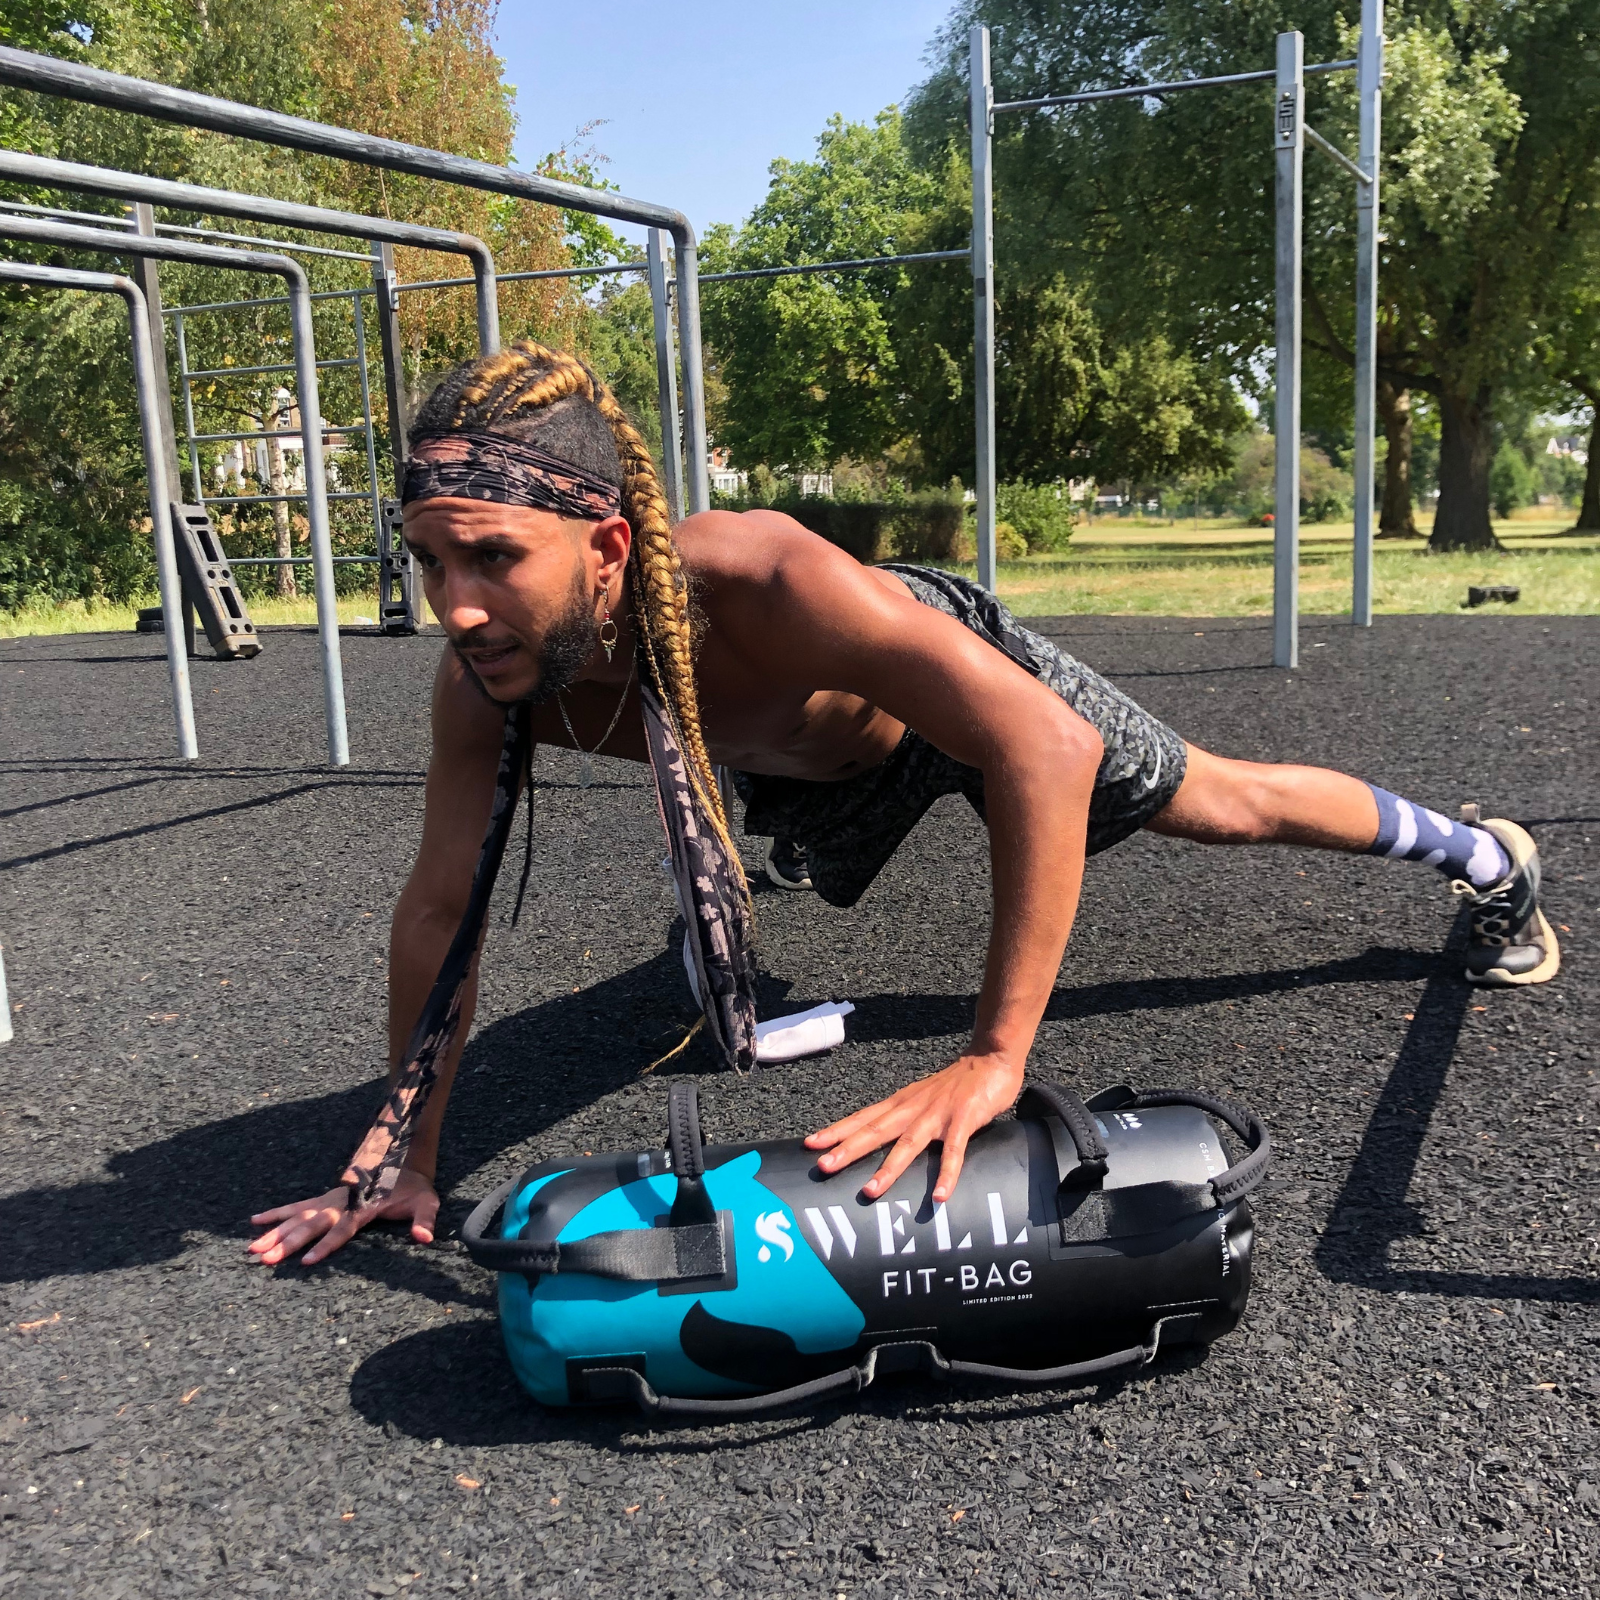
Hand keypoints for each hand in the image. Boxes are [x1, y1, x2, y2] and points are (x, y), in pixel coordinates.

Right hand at [247, 1167, 439, 1265]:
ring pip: (299, 1215)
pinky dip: (276, 1212)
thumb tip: (424, 1238)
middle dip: (288, 1242)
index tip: (307, 1261)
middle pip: (312, 1223)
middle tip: (265, 1258)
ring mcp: (332, 1197)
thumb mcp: (426, 1201)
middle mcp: (343, 1201)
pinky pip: (298, 1205)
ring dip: (275, 1231)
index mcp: (364, 1205)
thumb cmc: (416, 1186)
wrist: (407, 1156)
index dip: (326, 1244)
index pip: (343, 1228)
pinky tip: (255, 1220)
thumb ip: (424, 1219)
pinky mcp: (326, 1196)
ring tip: (252, 1247)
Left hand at [805, 1053, 1023, 1202]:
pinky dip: (946, 1173)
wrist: (991, 1058)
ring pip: (908, 1144)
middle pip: (875, 1130)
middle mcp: (913, 1108)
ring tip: (869, 1191)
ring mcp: (937, 1114)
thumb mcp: (922, 1098)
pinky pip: (955, 1151)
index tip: (810, 1144)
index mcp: (901, 1103)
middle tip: (823, 1167)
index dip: (836, 1131)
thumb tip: (886, 1144)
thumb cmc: (956, 1084)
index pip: (863, 1118)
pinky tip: (940, 1197)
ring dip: (888, 1168)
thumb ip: (906, 1119)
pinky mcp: (963, 1120)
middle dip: (847, 1149)